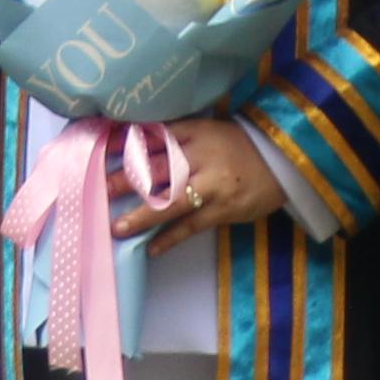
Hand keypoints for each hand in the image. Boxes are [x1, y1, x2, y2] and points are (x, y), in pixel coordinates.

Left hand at [109, 116, 282, 246]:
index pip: (153, 138)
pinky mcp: (224, 209)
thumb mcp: (204, 132)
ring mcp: (213, 185)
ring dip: (143, 215)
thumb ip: (171, 137)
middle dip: (125, 181)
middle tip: (97, 190)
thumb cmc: (234, 146)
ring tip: (118, 228)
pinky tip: (151, 248)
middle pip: (157, 169)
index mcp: (193, 133)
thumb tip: (126, 142)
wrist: (283, 160)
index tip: (98, 153)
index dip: (125, 146)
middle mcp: (200, 157)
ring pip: (173, 201)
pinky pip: (193, 226)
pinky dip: (171, 238)